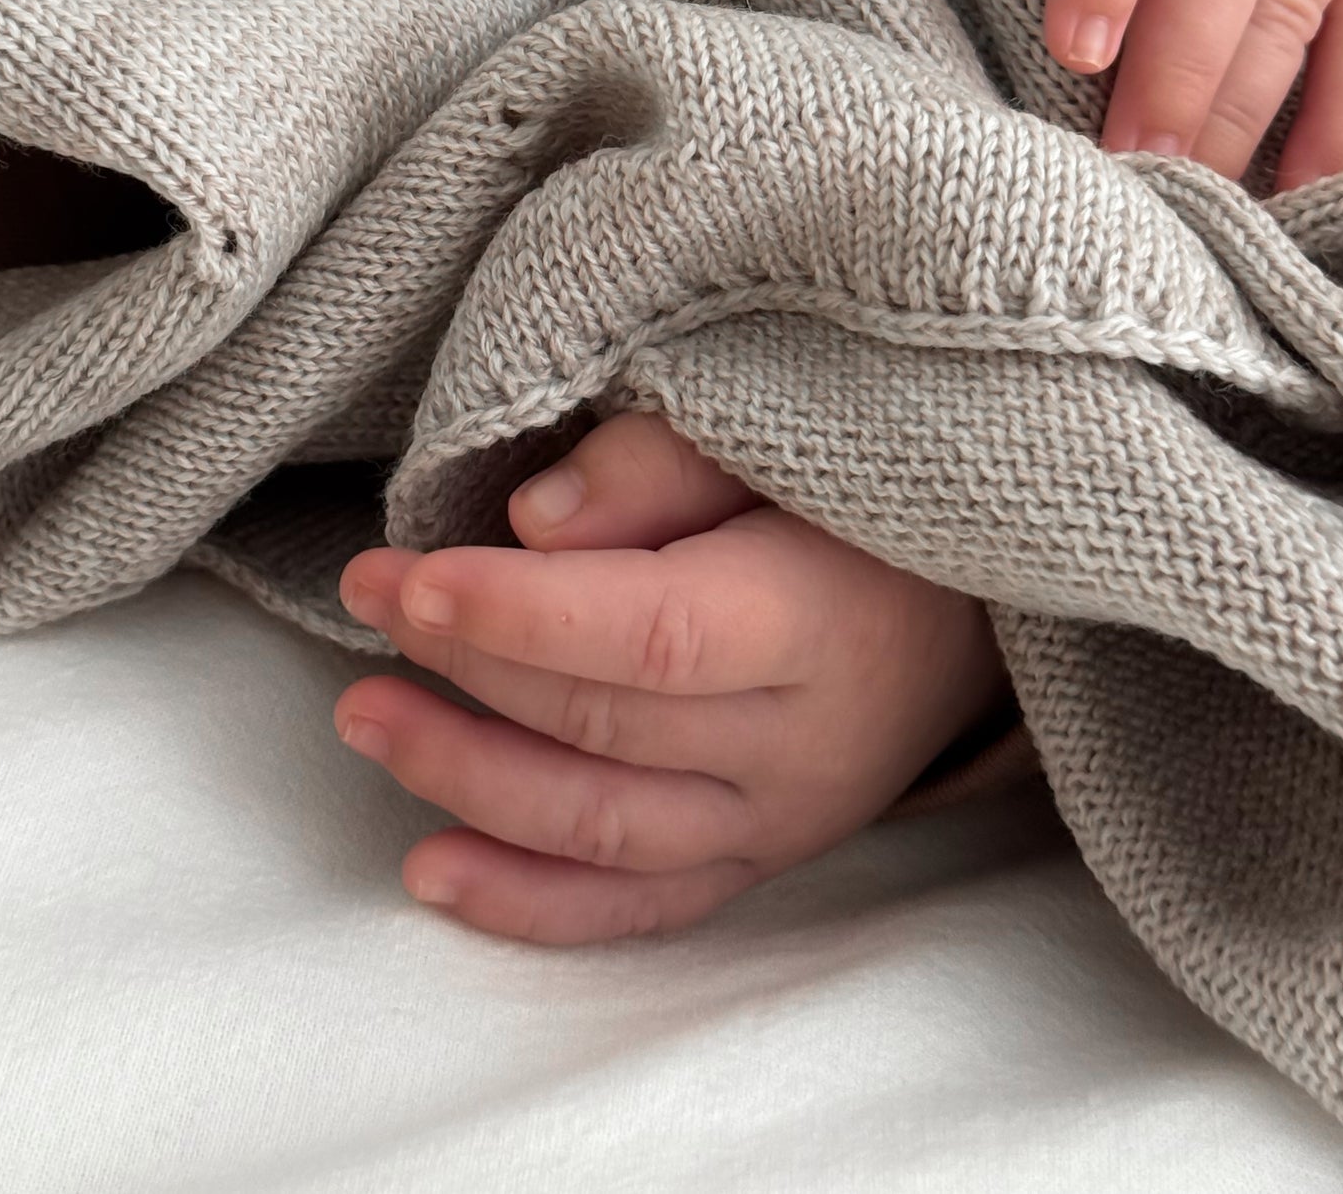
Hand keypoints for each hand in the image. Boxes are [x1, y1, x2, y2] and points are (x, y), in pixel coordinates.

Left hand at [334, 413, 1006, 943]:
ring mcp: (783, 819)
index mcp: (823, 619)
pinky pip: (638, 907)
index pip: (653, 634)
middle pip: (607, 726)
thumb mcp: (783, 435)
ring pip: (603, 827)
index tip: (413, 574)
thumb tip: (535, 522)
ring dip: (465, 779)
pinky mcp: (760, 861)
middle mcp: (807, 744)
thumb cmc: (864, 487)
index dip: (522, 615)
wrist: (978, 594)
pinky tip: (430, 872)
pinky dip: (529, 902)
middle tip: (366, 594)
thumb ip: (663, 463)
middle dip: (467, 663)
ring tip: (364, 716)